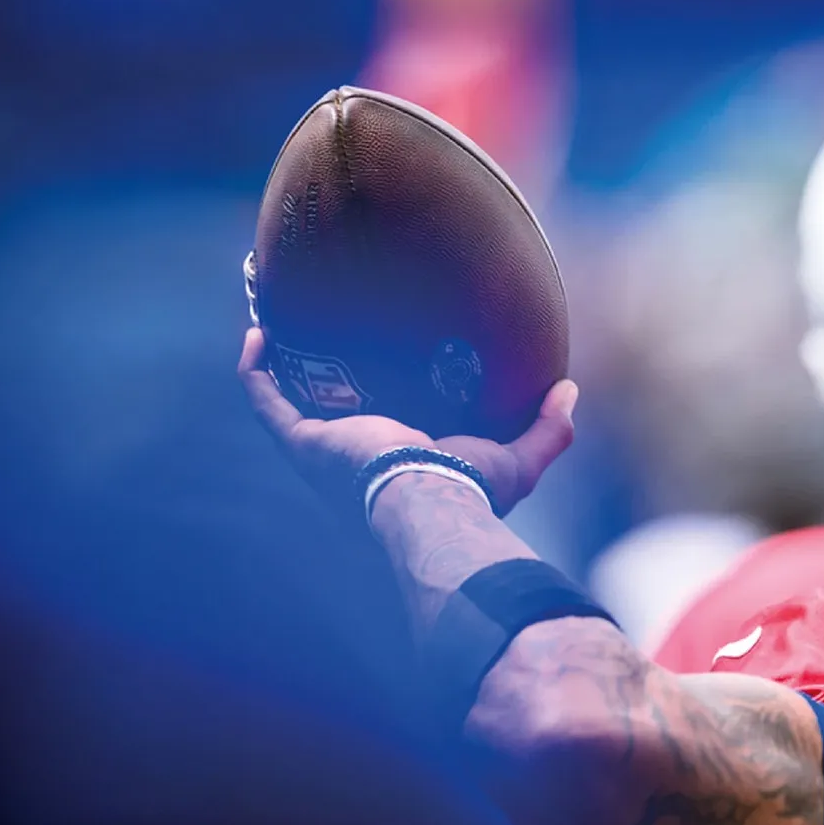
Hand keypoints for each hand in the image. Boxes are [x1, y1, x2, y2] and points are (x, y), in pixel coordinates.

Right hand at [236, 327, 577, 514]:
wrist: (431, 501)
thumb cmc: (474, 490)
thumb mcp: (520, 459)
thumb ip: (550, 429)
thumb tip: (568, 390)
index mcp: (399, 462)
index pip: (383, 431)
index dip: (376, 400)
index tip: (381, 360)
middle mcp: (353, 460)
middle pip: (329, 416)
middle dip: (318, 382)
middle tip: (321, 337)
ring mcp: (322, 451)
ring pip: (287, 405)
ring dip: (276, 369)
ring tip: (276, 324)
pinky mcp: (303, 442)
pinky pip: (265, 402)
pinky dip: (255, 371)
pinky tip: (258, 334)